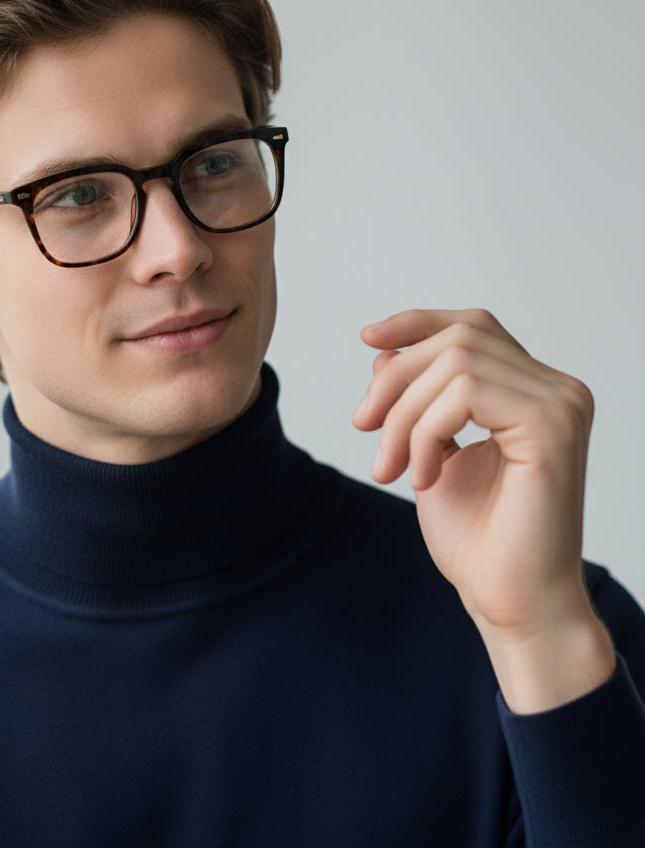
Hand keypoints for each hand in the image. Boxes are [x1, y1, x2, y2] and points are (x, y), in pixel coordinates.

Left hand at [352, 308, 614, 711]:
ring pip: (455, 364)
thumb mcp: (429, 450)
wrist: (509, 602)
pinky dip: (427, 431)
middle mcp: (556, 389)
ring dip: (404, 415)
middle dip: (396, 379)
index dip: (416, 323)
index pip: (472, 327)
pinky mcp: (552, 425)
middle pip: (457, 339)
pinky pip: (466, 393)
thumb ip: (416, 399)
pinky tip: (422, 477)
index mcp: (532, 391)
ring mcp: (560, 404)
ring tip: (391, 465)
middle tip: (364, 428)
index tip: (368, 340)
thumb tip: (385, 350)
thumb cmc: (477, 538)